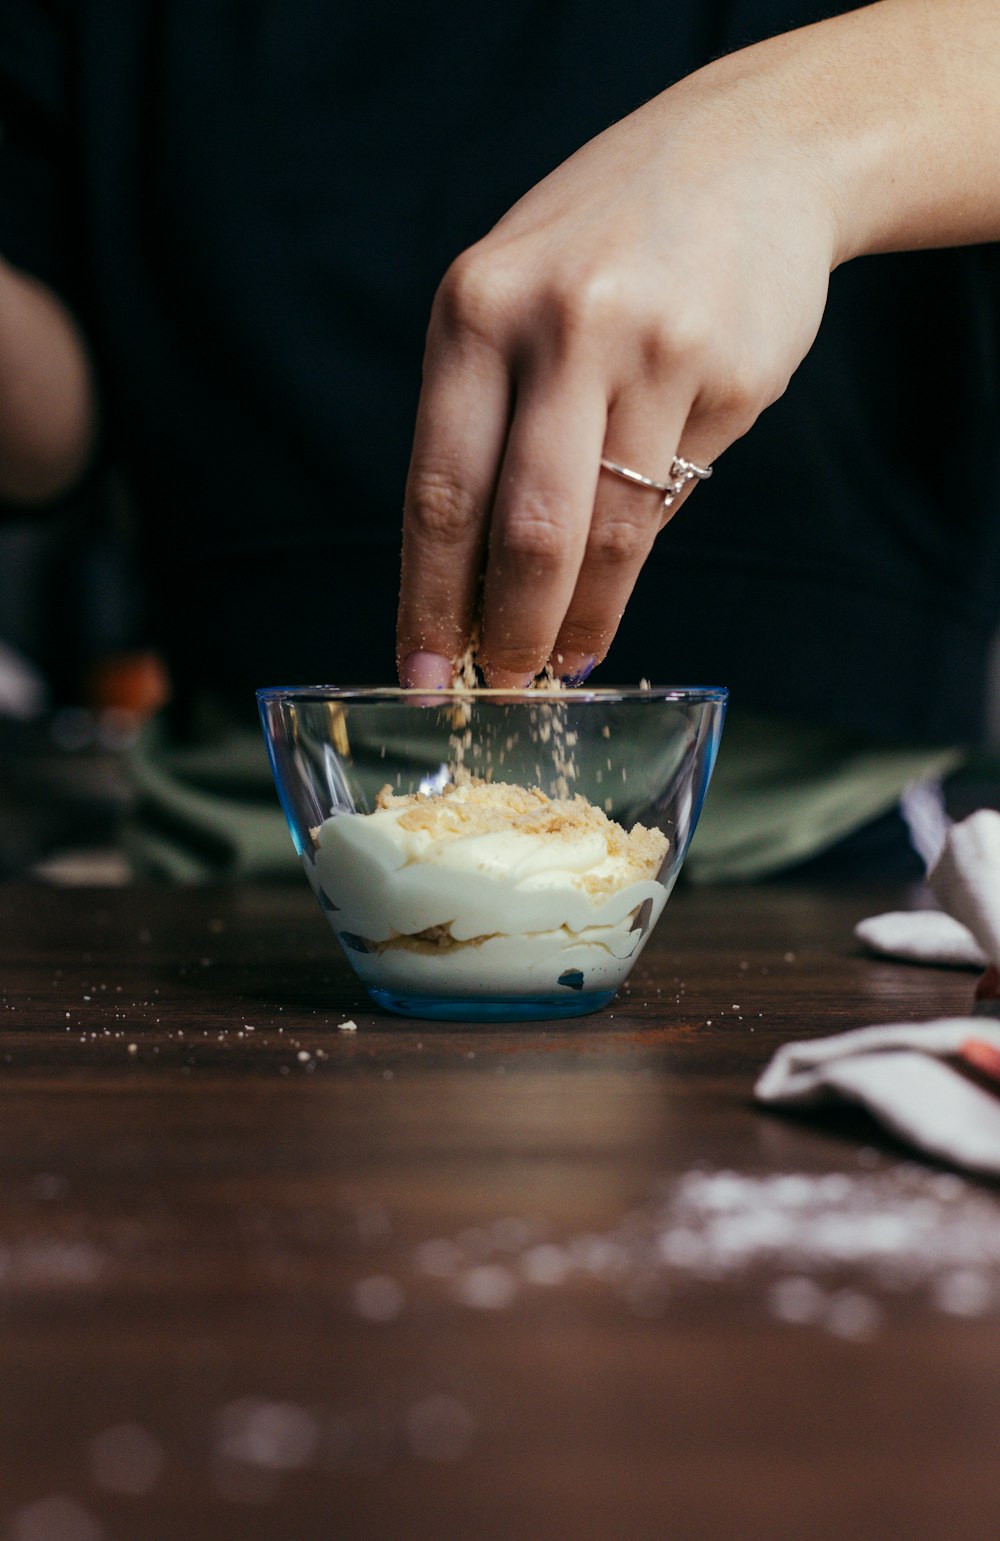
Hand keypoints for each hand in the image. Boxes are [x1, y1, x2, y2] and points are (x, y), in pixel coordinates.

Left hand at [396, 60, 839, 687]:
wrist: (752, 154)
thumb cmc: (605, 245)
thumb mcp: (514, 298)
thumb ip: (489, 418)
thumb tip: (479, 582)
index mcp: (478, 308)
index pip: (440, 489)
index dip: (430, 599)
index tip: (420, 671)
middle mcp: (562, 325)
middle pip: (528, 531)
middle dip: (511, 632)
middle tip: (502, 687)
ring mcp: (657, 349)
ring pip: (611, 533)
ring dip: (584, 617)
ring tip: (565, 656)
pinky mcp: (735, 378)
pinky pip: (676, 498)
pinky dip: (641, 551)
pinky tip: (621, 572)